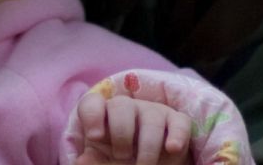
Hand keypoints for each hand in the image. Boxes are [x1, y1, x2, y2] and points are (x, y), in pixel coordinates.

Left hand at [74, 92, 191, 164]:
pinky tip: (172, 149)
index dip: (92, 115)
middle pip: (120, 105)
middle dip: (121, 133)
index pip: (92, 103)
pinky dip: (177, 135)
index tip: (95, 137)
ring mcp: (153, 112)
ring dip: (147, 146)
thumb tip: (83, 161)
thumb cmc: (122, 161)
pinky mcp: (176, 122)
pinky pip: (180, 122)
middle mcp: (128, 109)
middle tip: (122, 156)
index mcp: (104, 116)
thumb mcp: (106, 162)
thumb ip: (95, 161)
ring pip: (151, 116)